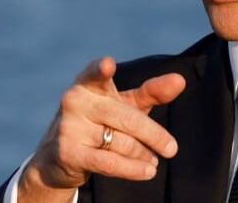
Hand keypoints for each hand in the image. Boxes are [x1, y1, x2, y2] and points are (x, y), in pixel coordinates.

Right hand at [17, 57, 186, 201]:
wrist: (58, 157)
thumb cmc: (100, 121)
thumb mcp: (124, 104)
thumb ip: (152, 92)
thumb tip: (180, 80)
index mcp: (89, 84)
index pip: (96, 74)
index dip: (101, 69)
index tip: (108, 65)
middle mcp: (75, 101)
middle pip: (128, 117)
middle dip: (154, 135)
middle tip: (172, 149)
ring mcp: (69, 127)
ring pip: (122, 142)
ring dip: (143, 154)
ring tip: (153, 161)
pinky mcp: (68, 152)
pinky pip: (109, 162)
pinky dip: (132, 169)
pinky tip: (147, 171)